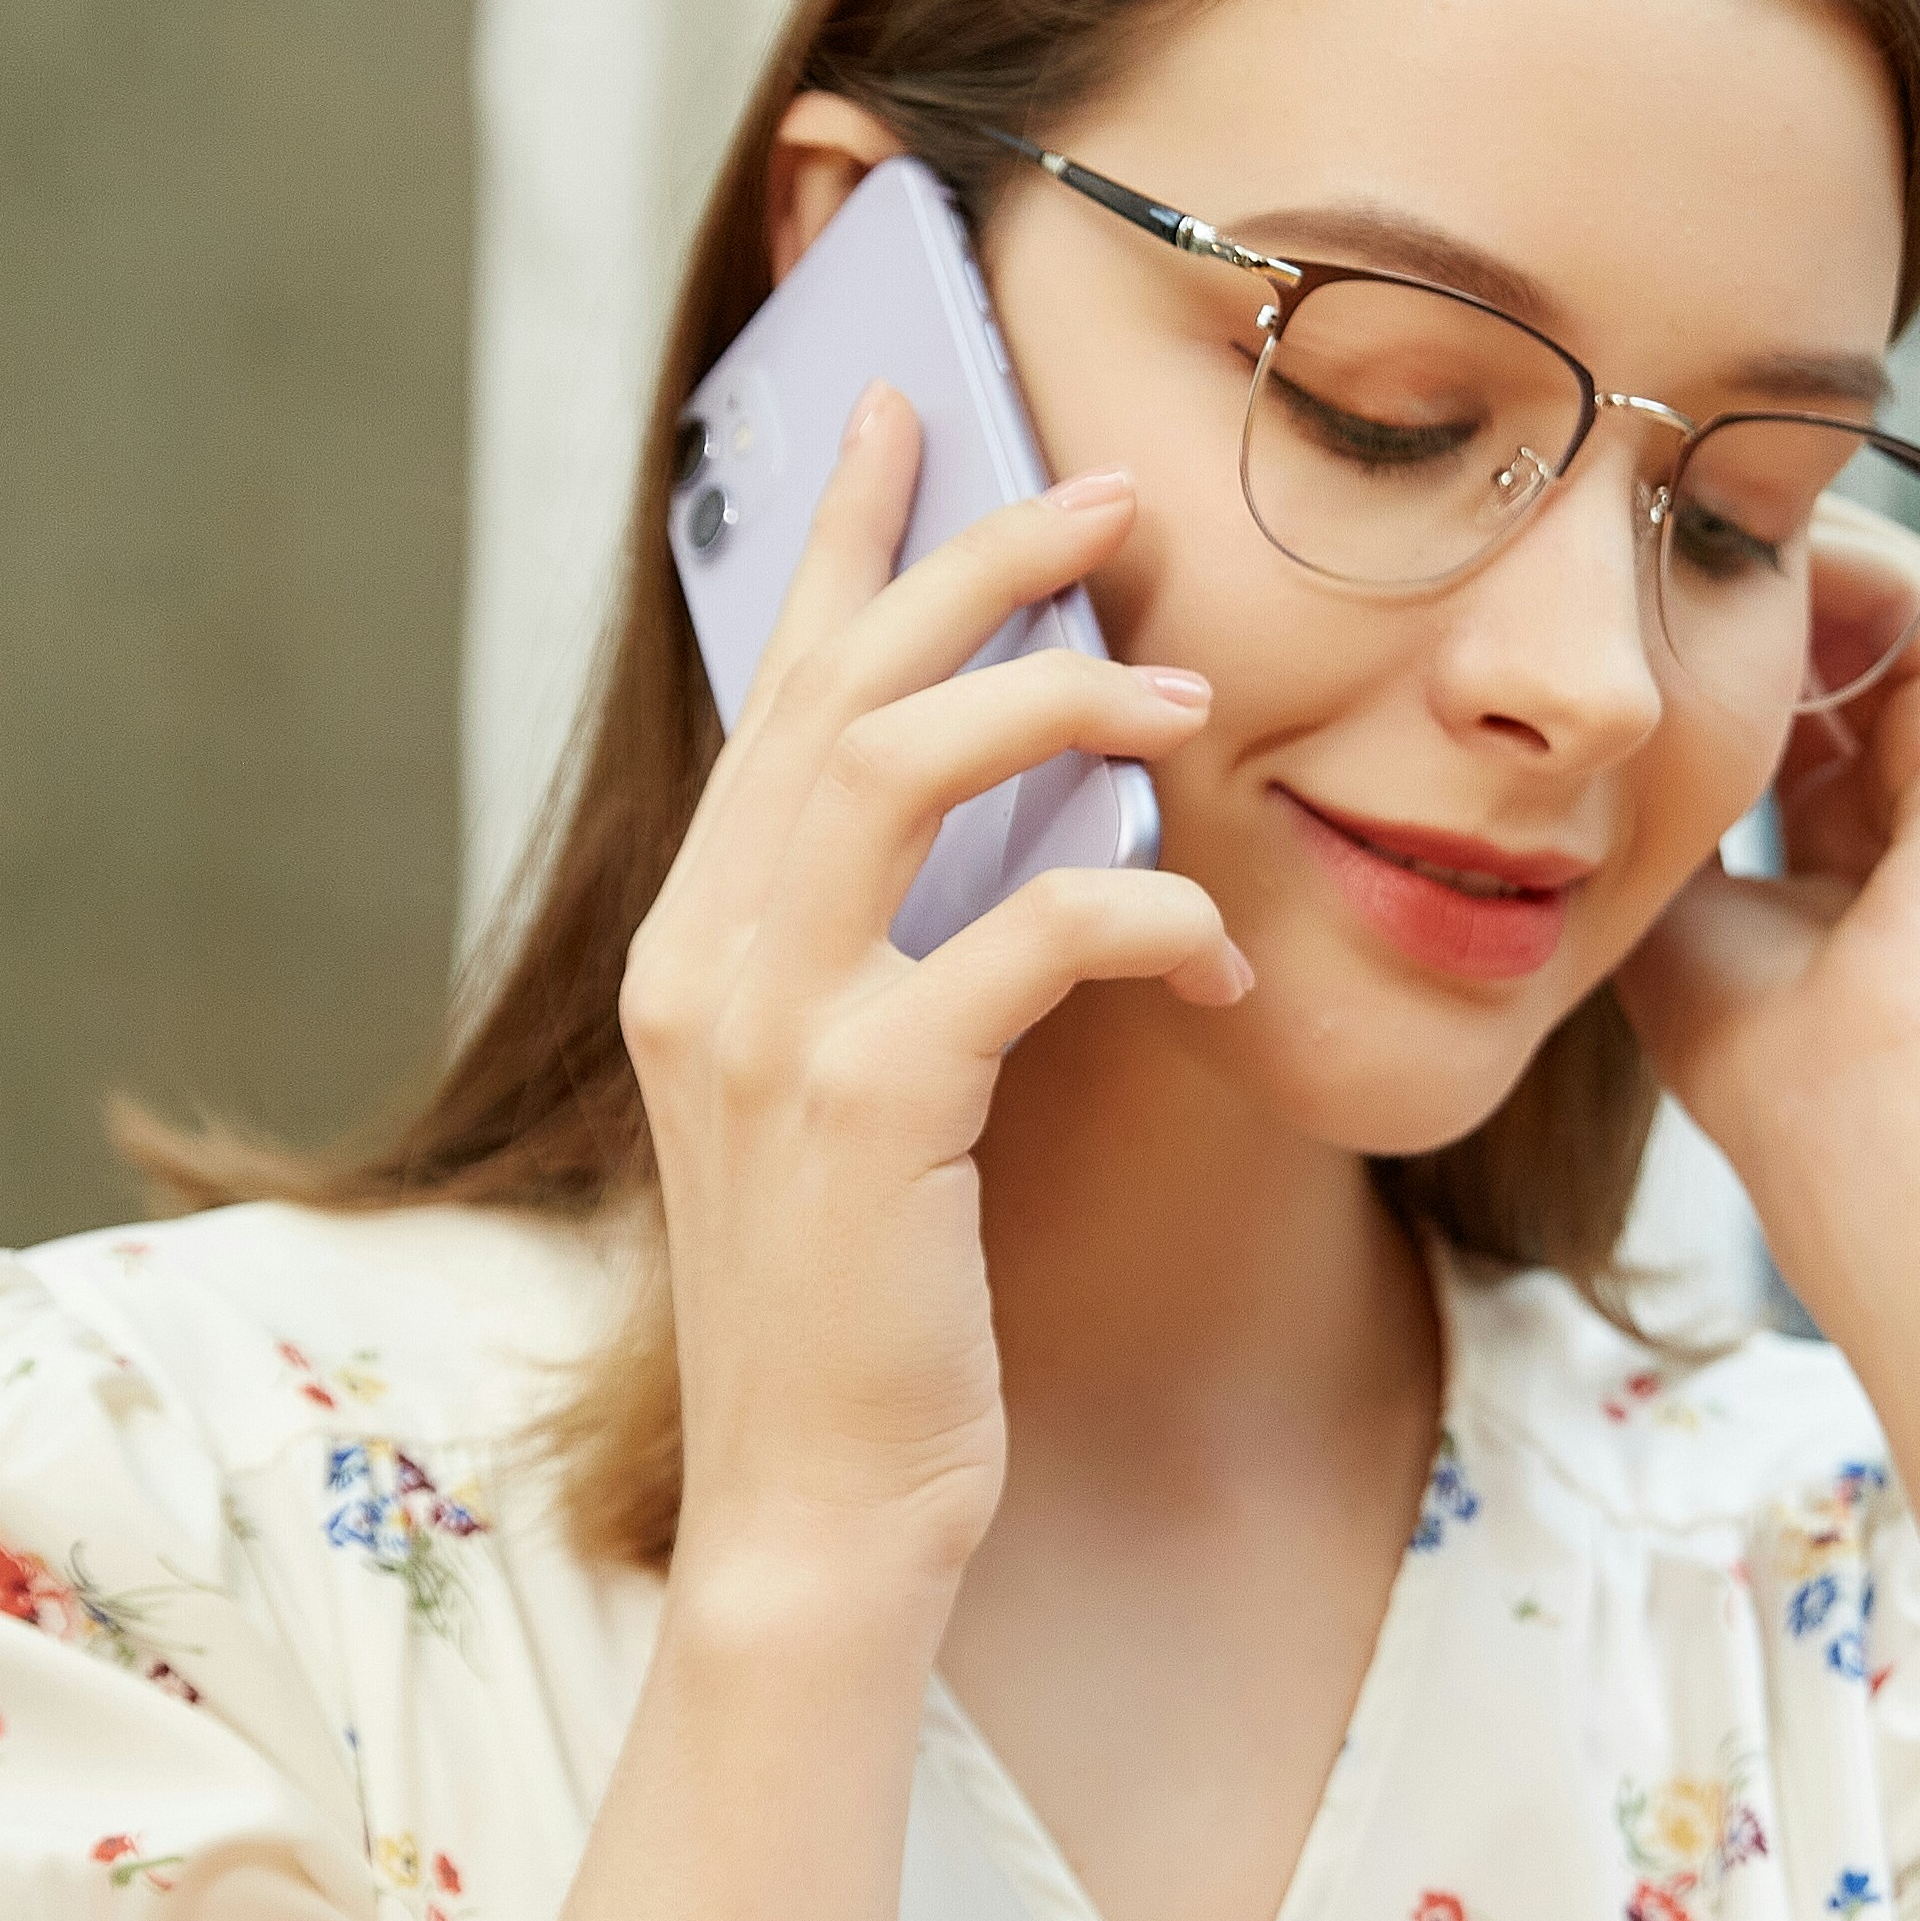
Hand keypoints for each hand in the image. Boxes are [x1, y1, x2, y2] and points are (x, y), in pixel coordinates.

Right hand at [617, 395, 1246, 1608]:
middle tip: (1110, 495)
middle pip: (832, 685)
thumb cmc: (874, 1315)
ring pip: (901, 766)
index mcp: (699, 942)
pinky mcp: (864, 1106)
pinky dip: (1140, 916)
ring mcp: (768, 1026)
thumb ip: (898, 954)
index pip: (767, 692)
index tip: (907, 409)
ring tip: (1188, 690)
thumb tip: (1026, 818)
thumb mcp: (871, 1101)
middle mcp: (705, 958)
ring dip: (1055, 699)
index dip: (838, 540)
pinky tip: (1220, 954)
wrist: (820, 1510)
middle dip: (972, 561)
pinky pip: (1019, 937)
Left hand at [1611, 506, 1919, 1314]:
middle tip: (1634, 520)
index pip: (1767, 714)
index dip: (1687, 653)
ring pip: (1868, 608)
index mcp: (1836, 860)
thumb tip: (1577, 738)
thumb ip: (1643, 820)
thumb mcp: (1672, 914)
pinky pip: (1912, 598)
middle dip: (1729, 583)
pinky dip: (1833, 554)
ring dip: (1775, 552)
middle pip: (1820, 648)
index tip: (1600, 603)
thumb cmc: (1764, 1057)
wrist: (1874, 1116)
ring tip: (1675, 501)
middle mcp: (1909, 803)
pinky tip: (1739, 535)